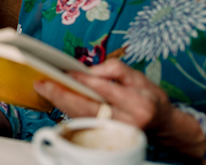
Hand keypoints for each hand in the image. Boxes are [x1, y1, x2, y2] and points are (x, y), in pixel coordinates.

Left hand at [36, 58, 205, 156]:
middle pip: (89, 108)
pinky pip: (84, 121)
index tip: (65, 71)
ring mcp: (116, 131)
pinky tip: (56, 98)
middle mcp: (127, 121)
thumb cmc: (150, 98)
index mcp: (138, 103)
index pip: (106, 90)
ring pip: (83, 117)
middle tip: (42, 82)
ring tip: (44, 88)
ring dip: (61, 103)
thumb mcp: (140, 77)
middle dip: (63, 95)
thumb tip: (89, 70)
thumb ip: (116, 70)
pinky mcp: (107, 135)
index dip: (84, 81)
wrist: (163, 126)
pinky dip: (68, 109)